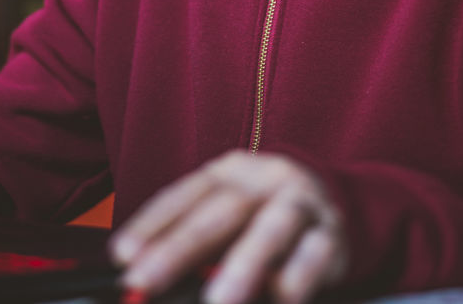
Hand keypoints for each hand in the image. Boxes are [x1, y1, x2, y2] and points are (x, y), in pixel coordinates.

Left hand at [109, 151, 346, 303]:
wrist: (341, 198)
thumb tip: (146, 271)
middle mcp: (265, 181)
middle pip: (220, 212)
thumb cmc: (265, 212)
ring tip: (217, 301)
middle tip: (145, 280)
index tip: (122, 255)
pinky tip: (282, 297)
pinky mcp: (333, 235)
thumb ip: (197, 241)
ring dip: (243, 267)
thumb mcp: (229, 211)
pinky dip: (298, 277)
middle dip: (180, 250)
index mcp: (229, 172)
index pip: (183, 195)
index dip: (151, 225)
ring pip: (271, 230)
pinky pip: (316, 254)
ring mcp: (302, 204)